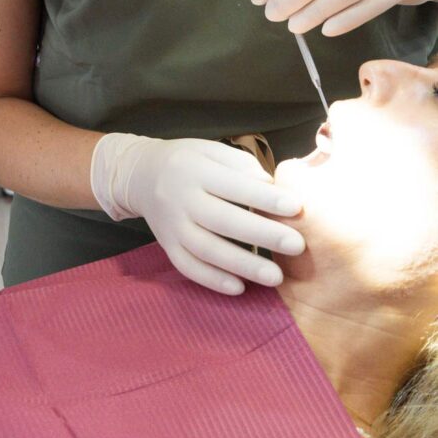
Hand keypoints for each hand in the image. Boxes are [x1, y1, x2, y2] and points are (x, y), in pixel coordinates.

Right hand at [91, 134, 304, 294]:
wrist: (140, 175)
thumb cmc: (188, 161)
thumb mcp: (210, 150)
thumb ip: (241, 165)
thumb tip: (271, 187)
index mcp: (195, 169)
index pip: (234, 185)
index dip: (265, 198)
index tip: (296, 208)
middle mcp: (181, 198)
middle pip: (223, 220)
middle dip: (262, 234)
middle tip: (297, 245)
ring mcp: (171, 226)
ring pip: (207, 249)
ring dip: (242, 265)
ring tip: (276, 277)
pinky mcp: (167, 246)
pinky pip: (188, 267)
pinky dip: (212, 280)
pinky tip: (239, 288)